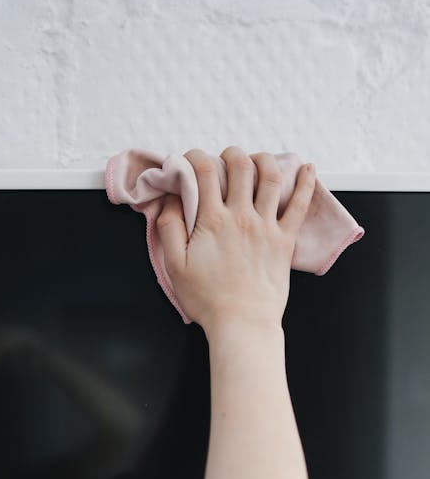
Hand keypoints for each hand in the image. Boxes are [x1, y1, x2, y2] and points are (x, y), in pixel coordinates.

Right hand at [156, 146, 315, 336]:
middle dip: (231, 154)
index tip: (191, 160)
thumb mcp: (174, 266)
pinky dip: (306, 183)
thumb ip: (169, 229)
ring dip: (263, 160)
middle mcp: (241, 216)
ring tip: (257, 158)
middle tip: (225, 157)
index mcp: (212, 220)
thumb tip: (170, 201)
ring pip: (270, 177)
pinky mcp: (285, 240)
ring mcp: (266, 226)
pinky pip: (300, 205)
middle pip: (240, 166)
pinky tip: (308, 169)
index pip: (205, 172)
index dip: (196, 158)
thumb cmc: (207, 300)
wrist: (242, 323)